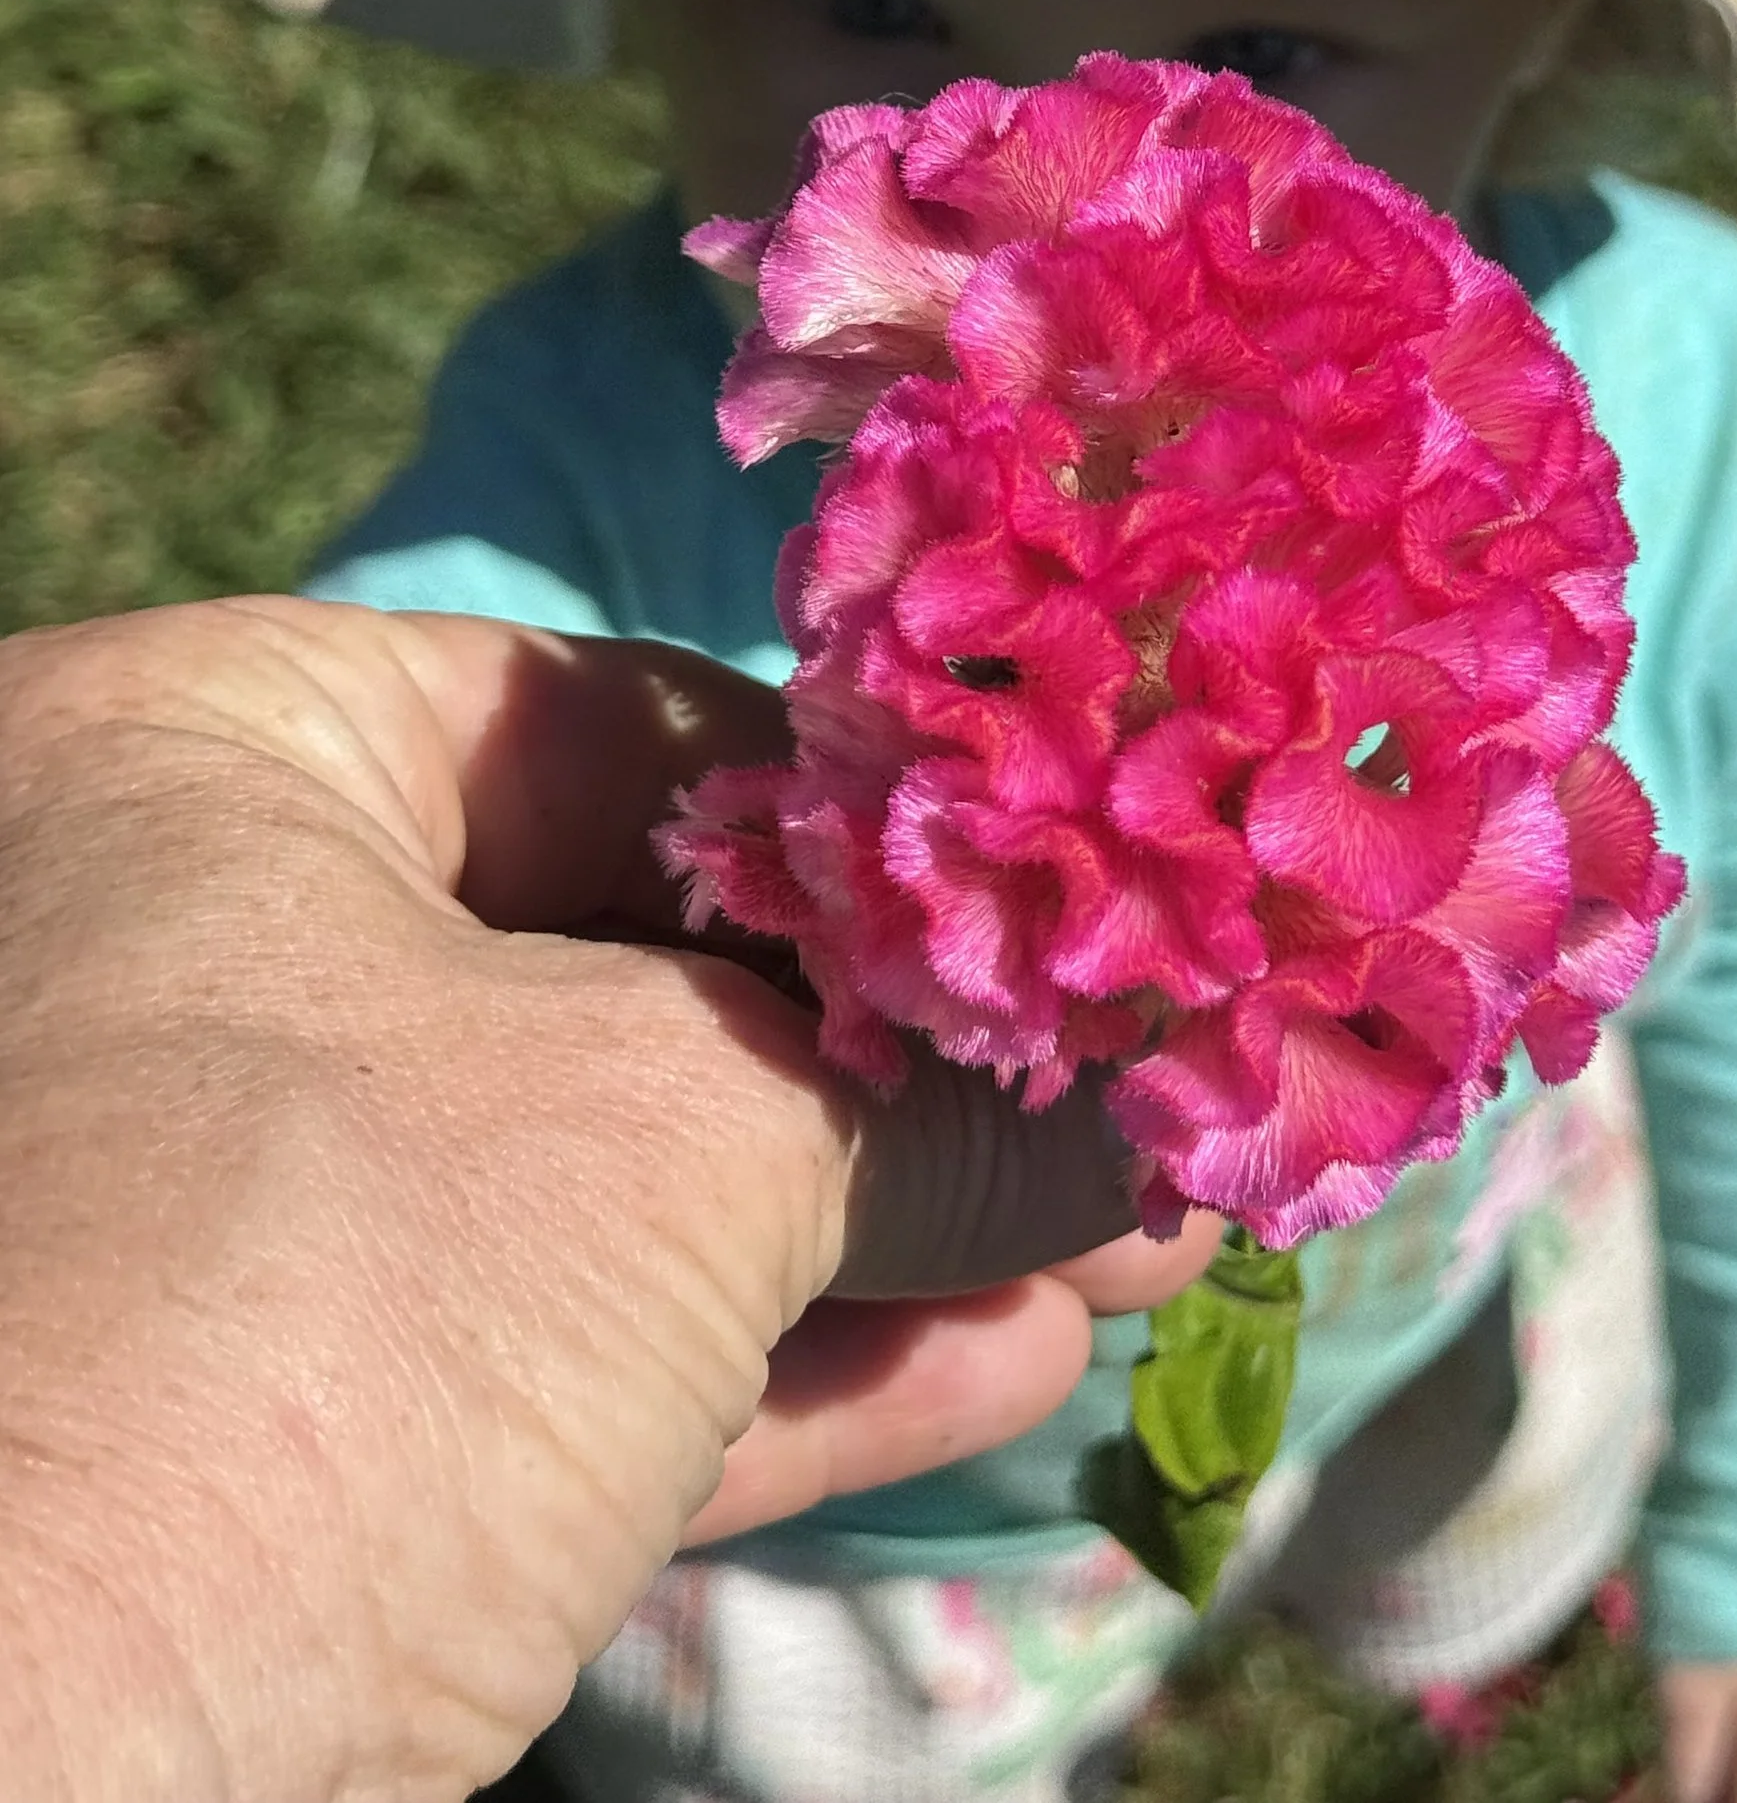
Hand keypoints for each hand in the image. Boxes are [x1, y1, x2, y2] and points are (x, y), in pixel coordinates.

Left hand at [0, 598, 1207, 1802]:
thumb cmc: (308, 1342)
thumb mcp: (667, 1162)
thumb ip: (916, 1103)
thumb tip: (1136, 1101)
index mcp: (196, 761)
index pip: (619, 724)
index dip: (886, 820)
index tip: (1090, 904)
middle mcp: (160, 955)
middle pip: (622, 960)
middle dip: (907, 1061)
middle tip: (1142, 1094)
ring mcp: (181, 1217)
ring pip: (591, 1178)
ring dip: (869, 1224)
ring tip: (1127, 1237)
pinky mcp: (226, 1446)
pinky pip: (528, 1349)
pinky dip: (752, 1362)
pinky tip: (998, 1360)